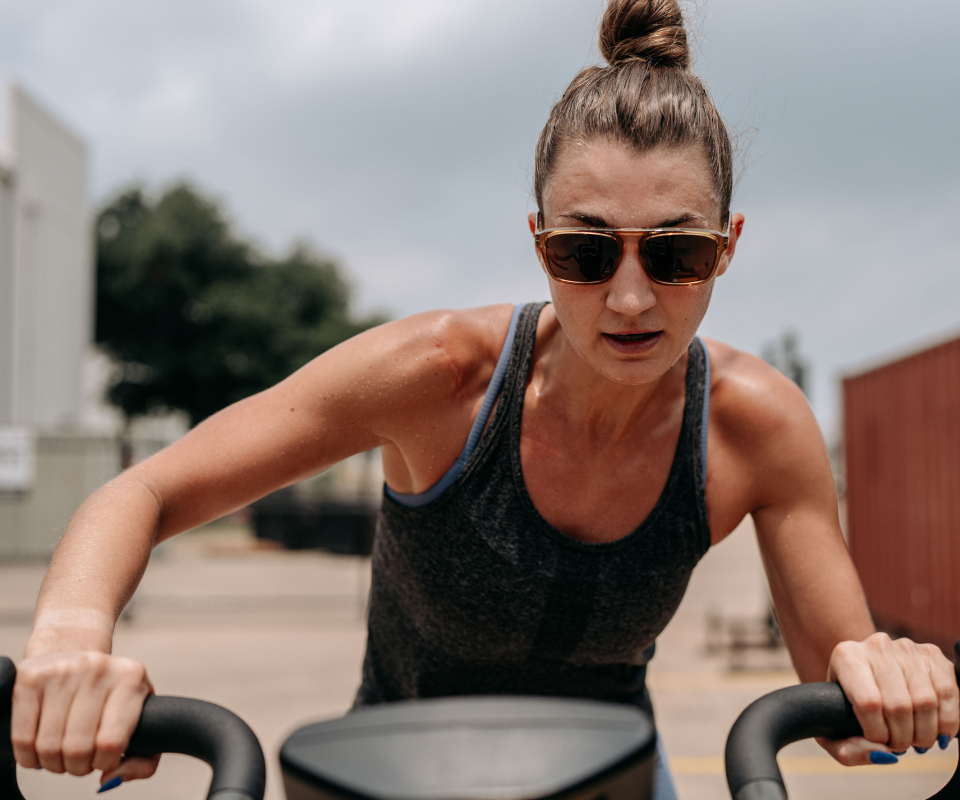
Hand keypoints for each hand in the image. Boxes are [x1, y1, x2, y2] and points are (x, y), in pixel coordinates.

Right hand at [12, 650, 160, 786]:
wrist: (74, 652)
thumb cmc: (109, 696)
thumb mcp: (140, 719)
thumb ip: (144, 760)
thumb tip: (110, 778)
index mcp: (131, 677)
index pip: (112, 742)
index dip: (103, 763)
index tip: (102, 759)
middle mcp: (98, 668)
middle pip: (77, 748)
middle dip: (77, 767)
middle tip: (80, 760)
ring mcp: (62, 669)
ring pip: (48, 746)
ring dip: (53, 763)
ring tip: (62, 752)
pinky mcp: (30, 677)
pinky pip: (22, 738)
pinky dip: (29, 756)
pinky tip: (40, 747)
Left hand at [817, 632, 959, 764]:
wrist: (865, 671)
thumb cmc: (845, 705)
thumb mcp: (833, 730)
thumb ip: (849, 751)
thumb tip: (884, 755)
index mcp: (846, 658)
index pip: (869, 703)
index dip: (878, 733)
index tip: (878, 741)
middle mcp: (877, 647)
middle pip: (899, 705)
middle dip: (903, 738)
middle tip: (899, 745)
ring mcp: (907, 648)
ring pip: (926, 701)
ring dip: (925, 733)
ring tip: (915, 740)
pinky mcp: (932, 654)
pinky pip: (949, 693)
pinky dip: (948, 722)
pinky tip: (937, 732)